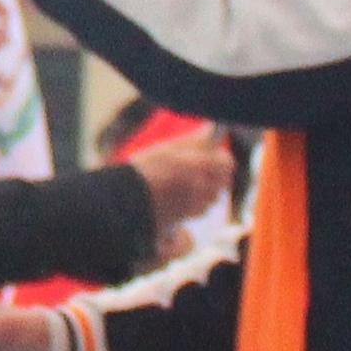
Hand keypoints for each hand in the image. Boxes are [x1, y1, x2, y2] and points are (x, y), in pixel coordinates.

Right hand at [123, 128, 236, 252]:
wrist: (123, 203)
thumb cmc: (143, 171)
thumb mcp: (167, 149)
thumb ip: (193, 141)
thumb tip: (211, 130)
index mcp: (199, 167)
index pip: (226, 163)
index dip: (220, 158)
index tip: (211, 155)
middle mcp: (201, 189)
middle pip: (221, 184)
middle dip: (214, 177)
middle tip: (198, 170)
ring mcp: (194, 207)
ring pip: (210, 200)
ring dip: (204, 193)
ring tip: (183, 185)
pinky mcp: (186, 220)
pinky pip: (200, 212)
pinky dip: (193, 207)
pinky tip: (177, 201)